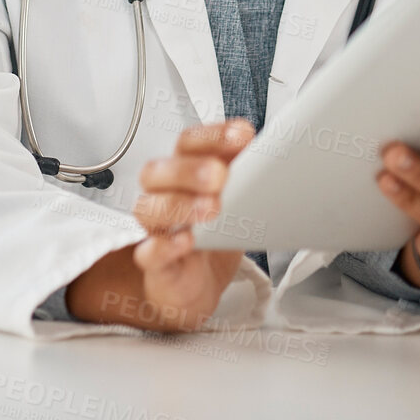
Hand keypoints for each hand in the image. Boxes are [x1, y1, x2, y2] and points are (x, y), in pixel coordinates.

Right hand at [66, 119, 254, 331]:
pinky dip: (164, 246)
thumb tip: (270, 152)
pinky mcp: (155, 263)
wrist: (199, 284)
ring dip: (180, 205)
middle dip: (190, 169)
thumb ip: (247, 175)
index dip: (211, 137)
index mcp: (183, 172)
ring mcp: (155, 229)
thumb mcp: (238, 201)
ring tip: (211, 208)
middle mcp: (163, 195)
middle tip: (219, 174)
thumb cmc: (214, 236)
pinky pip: (149, 252)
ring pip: (149, 209)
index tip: (240, 135)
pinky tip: (186, 240)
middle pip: (158, 171)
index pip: (187, 144)